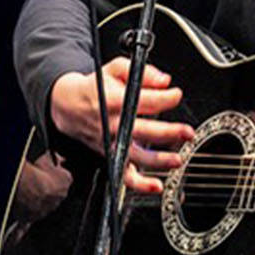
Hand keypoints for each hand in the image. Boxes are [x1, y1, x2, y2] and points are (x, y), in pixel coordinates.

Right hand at [49, 57, 195, 194]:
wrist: (68, 106)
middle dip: (167, 132)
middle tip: (186, 132)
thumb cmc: (95, 88)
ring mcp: (111, 143)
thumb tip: (164, 80)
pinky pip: (124, 175)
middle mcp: (112, 124)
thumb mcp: (115, 69)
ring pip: (136, 156)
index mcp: (113, 100)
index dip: (165, 98)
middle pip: (142, 130)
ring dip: (159, 160)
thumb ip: (142, 72)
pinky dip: (140, 184)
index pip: (144, 100)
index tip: (176, 94)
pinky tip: (156, 185)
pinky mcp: (111, 155)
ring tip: (178, 159)